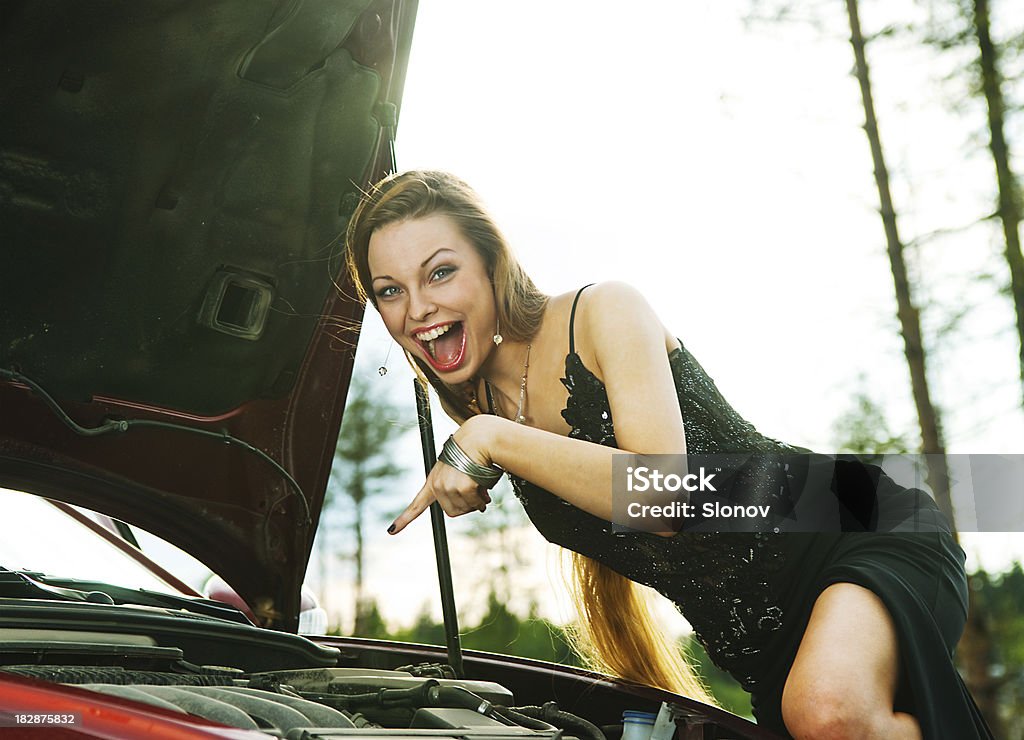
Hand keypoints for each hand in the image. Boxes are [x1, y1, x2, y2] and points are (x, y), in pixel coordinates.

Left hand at [389, 415, 498, 533]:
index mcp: (433, 482)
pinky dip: (482, 499)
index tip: (391, 531)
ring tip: (480, 487)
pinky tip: (483, 488)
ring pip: (465, 509)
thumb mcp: (459, 471)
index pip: (417, 504)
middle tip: (475, 496)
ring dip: (476, 502)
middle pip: (452, 512)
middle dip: (466, 507)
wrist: (477, 438)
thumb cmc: (470, 453)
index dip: (404, 519)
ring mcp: (448, 487)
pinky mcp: (462, 487)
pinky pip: (475, 504)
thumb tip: (480, 507)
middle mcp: (437, 486)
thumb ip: (463, 490)